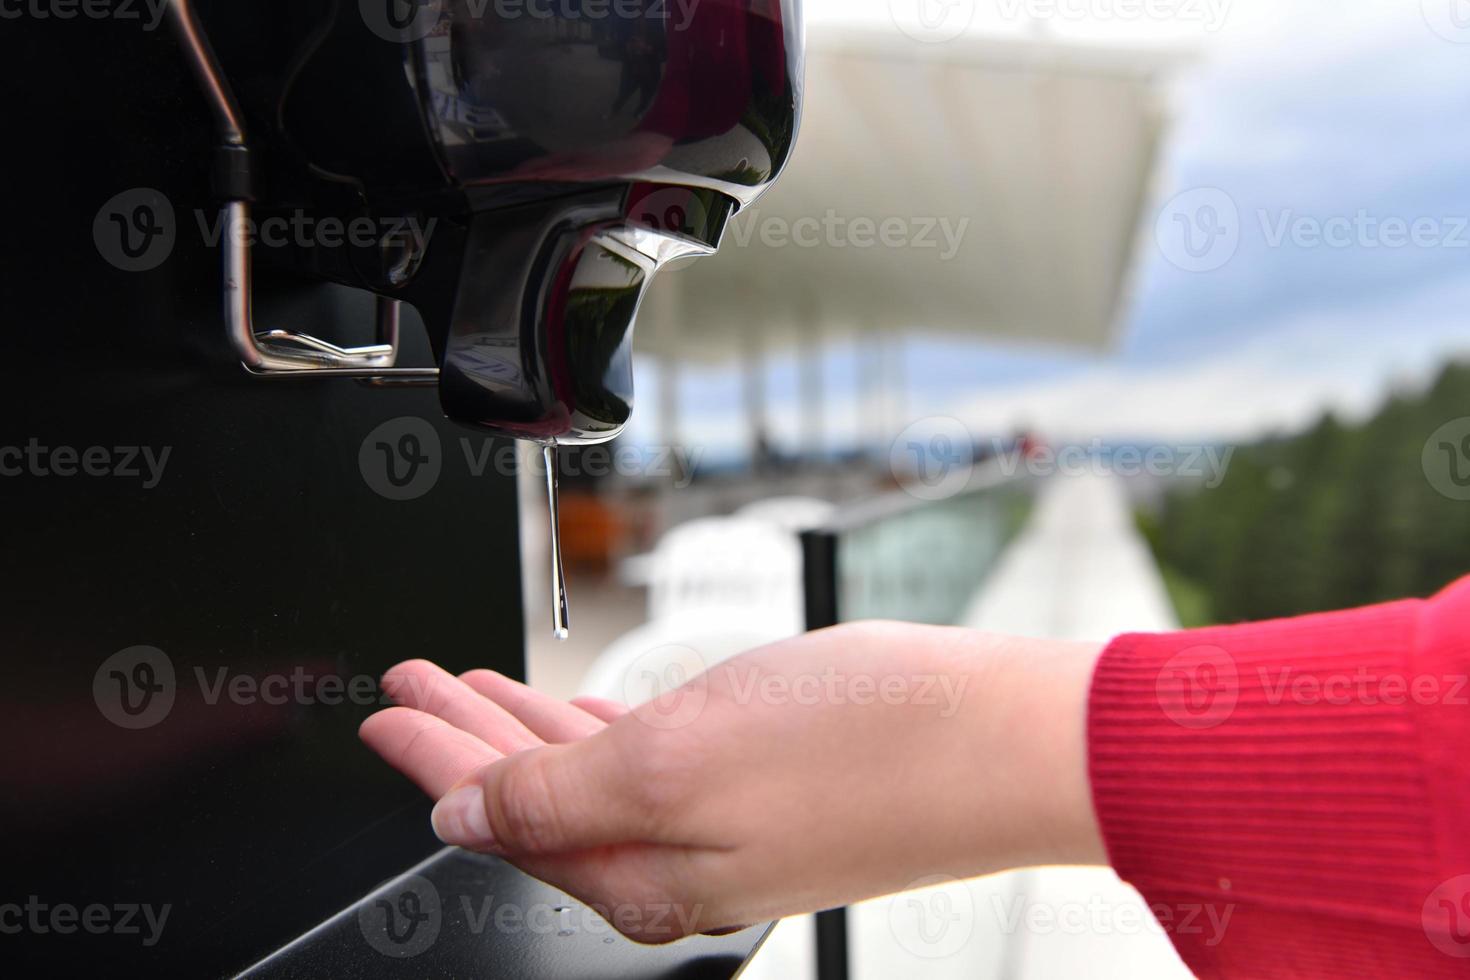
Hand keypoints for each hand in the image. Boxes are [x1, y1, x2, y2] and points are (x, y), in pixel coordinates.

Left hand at [359, 622, 1105, 942]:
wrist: (1000, 737)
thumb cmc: (859, 747)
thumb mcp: (674, 763)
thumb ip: (557, 796)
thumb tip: (463, 818)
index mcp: (639, 873)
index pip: (499, 815)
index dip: (430, 757)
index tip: (381, 712)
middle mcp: (675, 862)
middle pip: (536, 796)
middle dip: (464, 738)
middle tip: (408, 686)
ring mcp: (723, 824)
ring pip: (590, 772)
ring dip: (525, 726)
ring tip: (471, 684)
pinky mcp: (766, 784)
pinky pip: (651, 756)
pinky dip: (601, 727)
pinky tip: (583, 709)